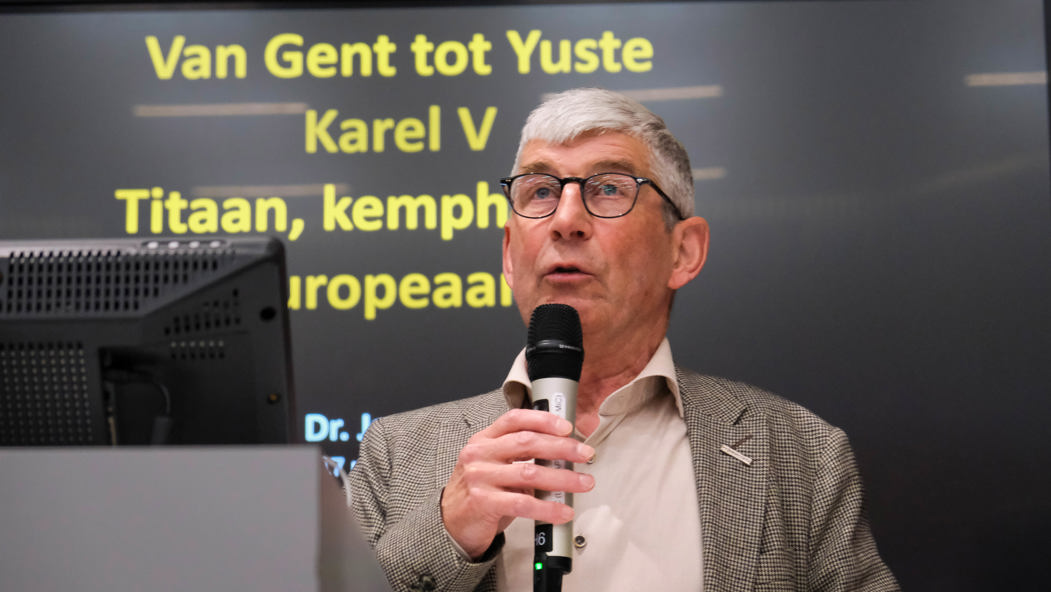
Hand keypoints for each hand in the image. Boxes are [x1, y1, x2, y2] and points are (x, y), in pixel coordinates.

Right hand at [440, 408, 595, 559]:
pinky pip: (523, 503)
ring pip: (530, 473)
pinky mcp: (483, 502)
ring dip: (563, 478)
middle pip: (527, 442)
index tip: (567, 427)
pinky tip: (563, 511)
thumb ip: (519, 457)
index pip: (515, 419)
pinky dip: (548, 508)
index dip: (543, 420)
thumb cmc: (479, 493)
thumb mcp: (494, 466)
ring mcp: (480, 477)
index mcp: (484, 440)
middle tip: (584, 454)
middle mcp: (480, 454)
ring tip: (583, 482)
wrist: (450, 524)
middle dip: (562, 447)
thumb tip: (561, 455)